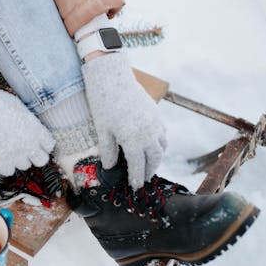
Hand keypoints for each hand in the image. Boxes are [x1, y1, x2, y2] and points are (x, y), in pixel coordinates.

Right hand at [0, 80, 54, 175]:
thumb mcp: (17, 105)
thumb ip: (28, 119)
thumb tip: (31, 124)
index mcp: (36, 129)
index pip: (50, 145)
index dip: (42, 144)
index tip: (36, 141)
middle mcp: (30, 144)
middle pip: (42, 160)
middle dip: (34, 155)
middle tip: (24, 148)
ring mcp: (16, 155)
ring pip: (24, 165)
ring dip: (18, 159)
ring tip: (6, 146)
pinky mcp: (1, 163)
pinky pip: (8, 171)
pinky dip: (4, 165)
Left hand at [82, 51, 166, 188]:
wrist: (113, 78)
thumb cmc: (103, 104)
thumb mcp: (102, 130)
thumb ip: (107, 151)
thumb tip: (110, 167)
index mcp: (133, 140)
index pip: (138, 166)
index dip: (137, 178)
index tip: (135, 187)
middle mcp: (148, 134)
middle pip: (154, 159)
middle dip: (149, 171)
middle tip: (142, 179)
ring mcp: (155, 123)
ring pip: (162, 148)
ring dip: (156, 159)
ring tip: (148, 165)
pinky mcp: (157, 114)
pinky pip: (163, 134)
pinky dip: (160, 144)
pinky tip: (152, 146)